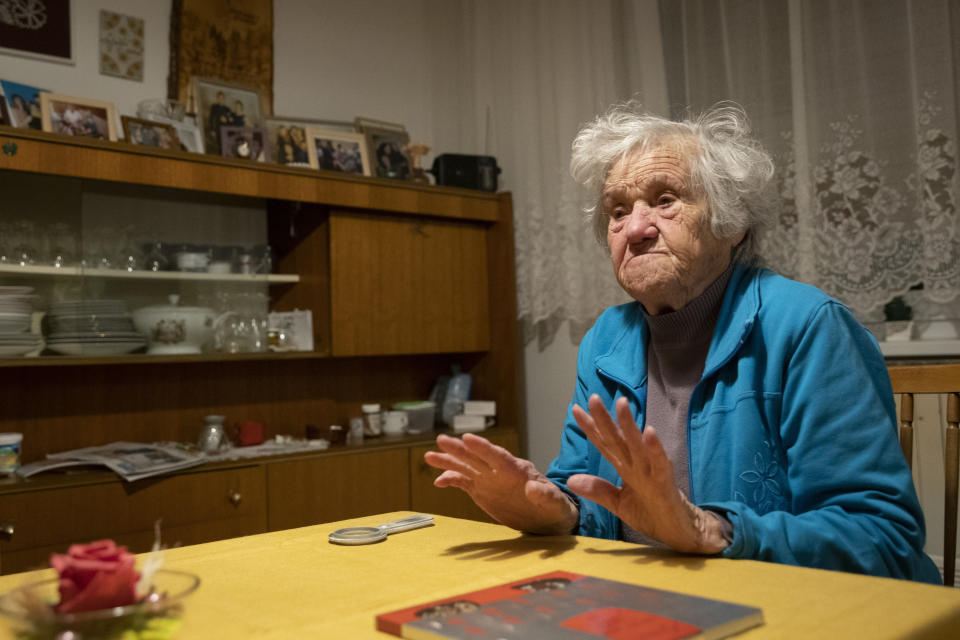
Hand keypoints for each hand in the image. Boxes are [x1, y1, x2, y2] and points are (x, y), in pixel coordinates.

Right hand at [424, 433, 578, 534]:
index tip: (467, 438)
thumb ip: (545, 495)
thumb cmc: (555, 508)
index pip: (498, 456)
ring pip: (466, 467)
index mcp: (517, 470)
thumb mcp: (555, 503)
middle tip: (441, 439)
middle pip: (477, 457)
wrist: (548, 517)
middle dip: (459, 449)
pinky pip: (464, 483)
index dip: (483, 448)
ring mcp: (489, 480)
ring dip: (449, 461)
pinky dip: (451, 481)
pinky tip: (438, 482)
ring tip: (429, 456)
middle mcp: (500, 471)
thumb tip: (533, 488)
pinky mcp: (482, 490)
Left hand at [568, 395, 728, 553]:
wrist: (680, 532)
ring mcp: (652, 472)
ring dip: (630, 425)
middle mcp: (637, 464)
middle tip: (592, 397)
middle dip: (605, 419)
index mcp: (625, 467)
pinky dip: (655, 449)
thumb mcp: (619, 503)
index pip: (605, 444)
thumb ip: (598, 490)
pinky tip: (649, 433)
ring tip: (621, 404)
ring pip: (638, 445)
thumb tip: (570, 480)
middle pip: (618, 438)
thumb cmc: (652, 513)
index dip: (590, 427)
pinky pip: (660, 464)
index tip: (575, 409)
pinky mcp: (666, 483)